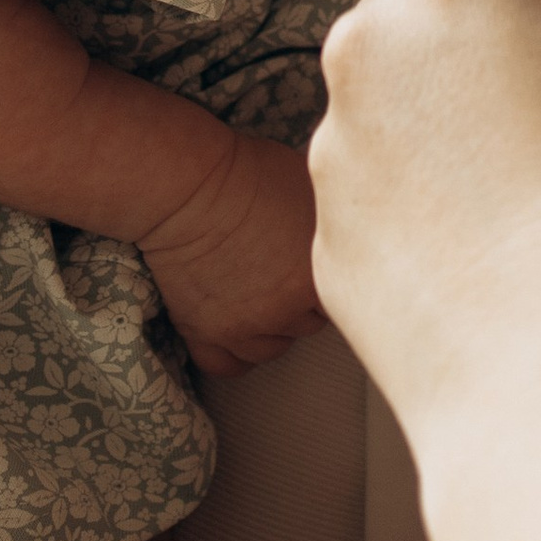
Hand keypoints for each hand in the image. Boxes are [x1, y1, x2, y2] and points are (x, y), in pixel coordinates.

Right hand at [140, 129, 326, 379]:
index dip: (331, 278)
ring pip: (272, 349)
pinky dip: (234, 353)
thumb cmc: (252, 175)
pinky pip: (226, 366)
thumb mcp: (314, 188)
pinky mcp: (203, 331)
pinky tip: (237, 329)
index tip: (318, 263)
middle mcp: (284, 311)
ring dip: (272, 327)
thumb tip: (352, 227)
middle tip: (286, 273)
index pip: (344, 300)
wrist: (188, 186)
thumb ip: (335, 224)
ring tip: (261, 295)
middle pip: (309, 325)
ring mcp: (242, 326)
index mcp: (318, 277)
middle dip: (301, 303)